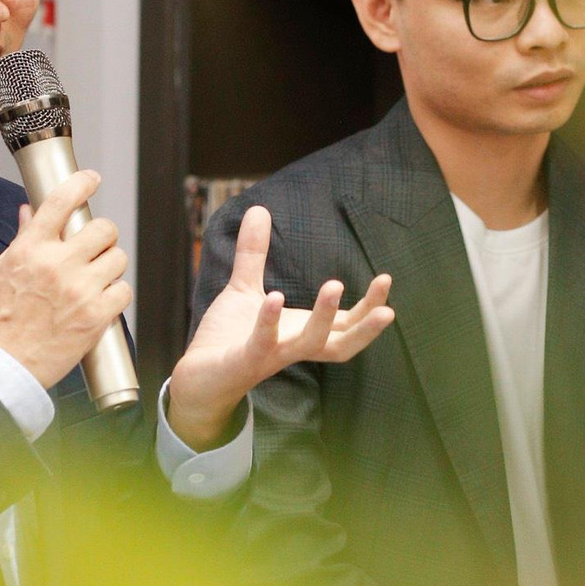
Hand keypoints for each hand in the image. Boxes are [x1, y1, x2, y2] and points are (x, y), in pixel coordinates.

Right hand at [0, 170, 131, 392]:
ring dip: (111, 265)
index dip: (82, 183)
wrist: (2, 365)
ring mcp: (79, 290)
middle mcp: (58, 264)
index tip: (91, 180)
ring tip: (97, 278)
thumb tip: (30, 211)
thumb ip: (20, 239)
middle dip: (102, 236)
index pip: (62, 200)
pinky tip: (102, 301)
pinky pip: (124, 291)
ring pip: (118, 258)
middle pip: (103, 228)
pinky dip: (116, 295)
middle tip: (95, 248)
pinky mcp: (95, 317)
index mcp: (31, 249)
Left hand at [166, 205, 393, 449]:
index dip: (369, 307)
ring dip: (323, 317)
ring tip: (335, 285)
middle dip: (365, 324)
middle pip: (341, 342)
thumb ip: (254, 254)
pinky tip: (276, 297)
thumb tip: (259, 209)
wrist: (196, 377)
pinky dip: (269, 322)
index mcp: (300, 331)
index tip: (387, 280)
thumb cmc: (227, 337)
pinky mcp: (244, 360)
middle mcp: (293, 347)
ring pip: (308, 344)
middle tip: (388, 305)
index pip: (345, 324)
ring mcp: (271, 356)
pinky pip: (261, 343)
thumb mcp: (245, 289)